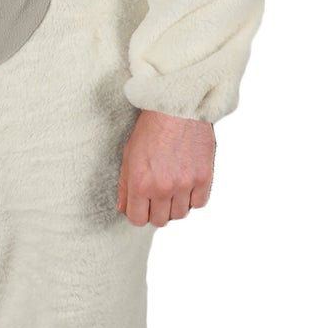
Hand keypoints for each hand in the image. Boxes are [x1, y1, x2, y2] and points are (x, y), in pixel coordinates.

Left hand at [116, 108, 215, 227]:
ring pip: (180, 214)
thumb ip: (125, 184)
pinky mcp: (204, 177)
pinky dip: (193, 198)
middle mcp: (163, 188)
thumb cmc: (151, 127)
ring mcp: (185, 184)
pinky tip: (187, 184)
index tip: (142, 205)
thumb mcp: (129, 154)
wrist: (177, 107)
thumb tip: (124, 208)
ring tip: (173, 188)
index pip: (138, 219)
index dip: (138, 214)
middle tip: (157, 196)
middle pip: (159, 220)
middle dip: (156, 211)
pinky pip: (199, 203)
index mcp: (140, 183)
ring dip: (175, 205)